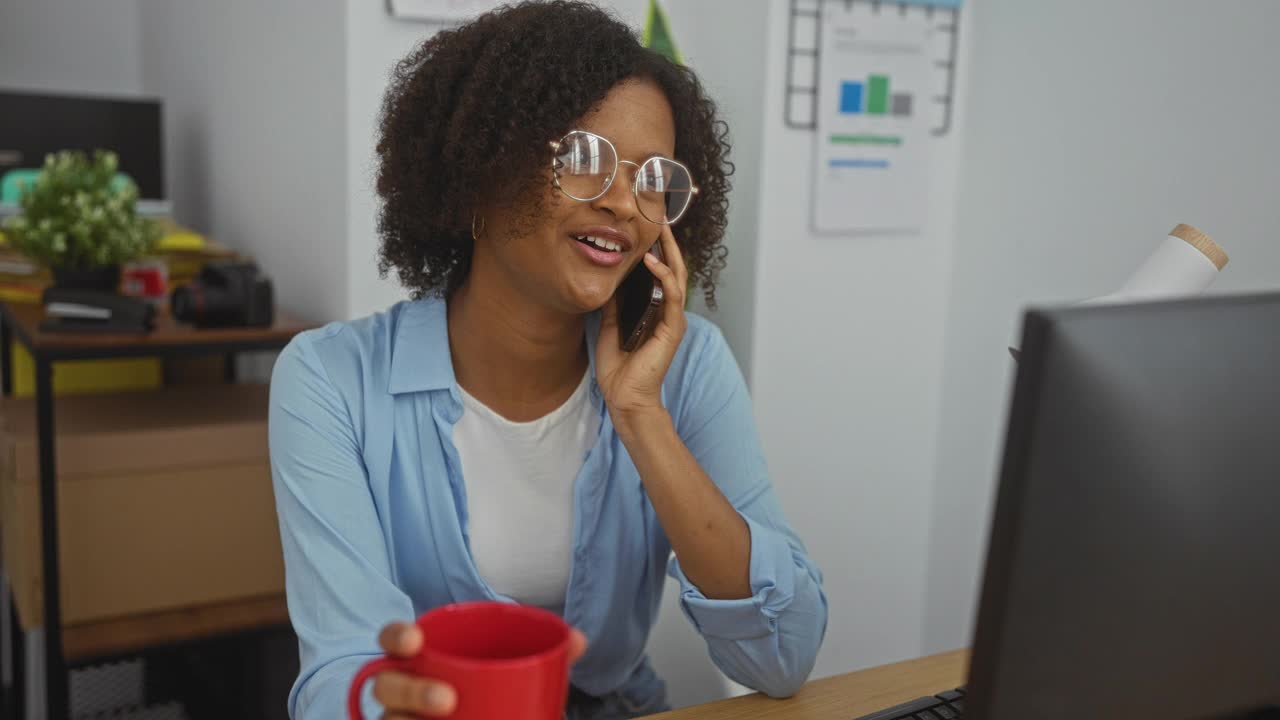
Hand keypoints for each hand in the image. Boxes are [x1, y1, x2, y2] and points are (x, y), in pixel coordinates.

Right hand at [371, 621, 588, 717]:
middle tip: (447, 700)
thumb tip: (578, 641)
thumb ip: (540, 656)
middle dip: (411, 690)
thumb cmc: (489, 693)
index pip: (394, 641)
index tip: (414, 641)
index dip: (396, 637)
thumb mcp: (512, 672)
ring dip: (411, 718)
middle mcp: (402, 692)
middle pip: (386, 687)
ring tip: (448, 719)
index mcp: (425, 658)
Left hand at [596, 223, 688, 422]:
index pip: (660, 271)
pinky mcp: (672, 328)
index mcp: (655, 309)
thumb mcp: (609, 325)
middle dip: (667, 240)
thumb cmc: (618, 366)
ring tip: (660, 227)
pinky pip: (671, 295)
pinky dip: (664, 276)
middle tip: (659, 214)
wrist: (624, 396)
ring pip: (677, 276)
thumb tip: (608, 278)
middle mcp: (668, 311)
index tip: (648, 224)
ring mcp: (672, 319)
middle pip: (673, 267)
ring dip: (669, 250)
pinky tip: (652, 261)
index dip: (656, 247)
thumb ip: (613, 302)